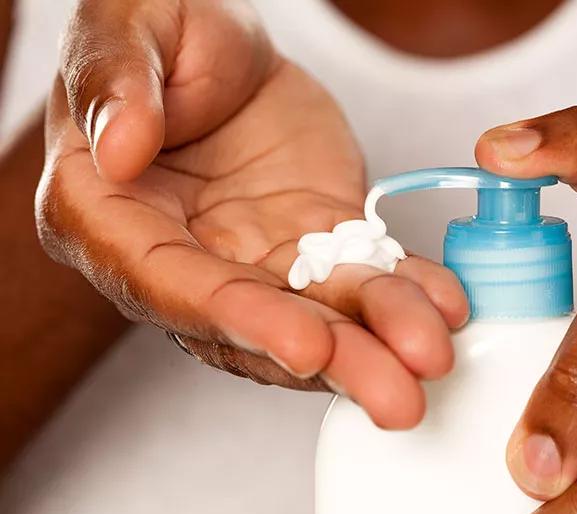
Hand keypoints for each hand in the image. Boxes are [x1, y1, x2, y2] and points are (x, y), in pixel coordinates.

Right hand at [37, 0, 467, 428]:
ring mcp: (254, 255)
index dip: (241, 322)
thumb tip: (120, 150)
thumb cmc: (158, 30)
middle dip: (332, 360)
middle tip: (397, 394)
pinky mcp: (311, 238)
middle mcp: (184, 255)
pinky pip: (360, 272)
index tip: (307, 345)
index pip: (172, 286)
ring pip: (319, 311)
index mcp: (113, 216)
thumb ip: (118, 84)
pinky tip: (444, 303)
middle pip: (257, 326)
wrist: (218, 42)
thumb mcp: (128, 30)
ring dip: (378, 339)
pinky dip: (403, 291)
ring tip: (433, 351)